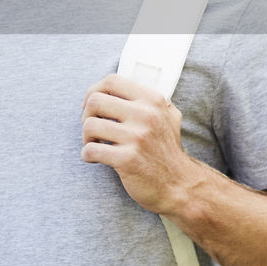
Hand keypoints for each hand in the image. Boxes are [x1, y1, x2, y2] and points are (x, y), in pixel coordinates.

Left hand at [81, 74, 197, 214]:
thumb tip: (122, 86)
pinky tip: (96, 158)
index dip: (94, 90)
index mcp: (153, 100)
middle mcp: (146, 115)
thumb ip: (151, 99)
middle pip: (95, 100)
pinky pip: (90, 150)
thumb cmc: (168, 151)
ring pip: (89, 125)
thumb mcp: (169, 117)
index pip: (111, 81)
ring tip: (95, 144)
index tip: (92, 105)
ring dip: (86, 137)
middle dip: (86, 115)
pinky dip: (87, 155)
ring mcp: (137, 137)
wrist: (180, 185)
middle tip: (92, 129)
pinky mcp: (127, 159)